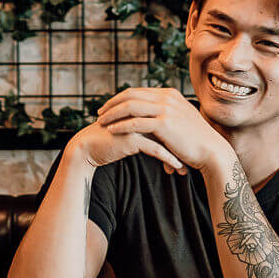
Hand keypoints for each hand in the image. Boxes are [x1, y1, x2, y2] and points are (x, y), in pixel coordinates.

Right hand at [68, 112, 187, 174]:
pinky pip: (156, 149)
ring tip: (185, 168)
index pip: (167, 121)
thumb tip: (164, 137)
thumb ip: (145, 128)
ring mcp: (136, 123)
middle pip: (169, 129)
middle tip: (191, 159)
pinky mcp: (132, 137)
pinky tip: (177, 167)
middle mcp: (140, 113)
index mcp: (141, 109)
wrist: (87, 148)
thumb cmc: (108, 141)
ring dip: (177, 154)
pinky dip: (168, 158)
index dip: (178, 137)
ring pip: (165, 139)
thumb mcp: (130, 132)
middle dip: (181, 146)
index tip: (187, 151)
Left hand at [96, 87, 233, 173]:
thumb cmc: (196, 140)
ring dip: (112, 114)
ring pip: (130, 107)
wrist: (212, 151)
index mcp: (170, 94)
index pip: (138, 91)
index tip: (108, 107)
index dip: (120, 98)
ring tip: (101, 122)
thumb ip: (166, 114)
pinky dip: (121, 126)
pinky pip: (136, 122)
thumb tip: (151, 117)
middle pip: (130, 95)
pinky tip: (111, 131)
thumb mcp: (180, 120)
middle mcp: (167, 97)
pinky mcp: (164, 123)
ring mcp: (166, 109)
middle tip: (99, 113)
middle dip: (112, 103)